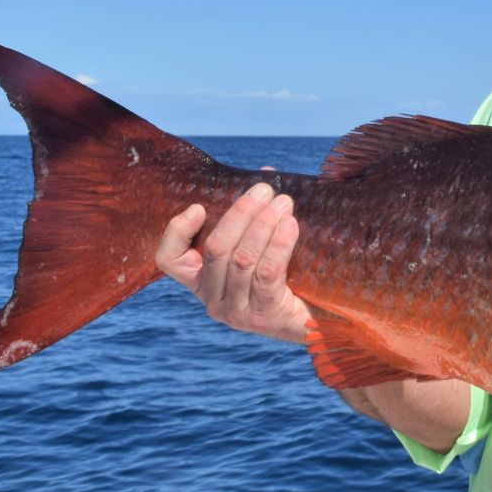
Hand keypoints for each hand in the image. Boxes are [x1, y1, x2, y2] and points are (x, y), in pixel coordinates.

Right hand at [155, 180, 309, 343]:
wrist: (323, 317)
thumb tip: (265, 173)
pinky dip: (278, 245)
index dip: (177, 231)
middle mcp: (213, 299)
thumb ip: (255, 215)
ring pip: (242, 259)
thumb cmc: (292, 275)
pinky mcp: (263, 316)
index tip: (200, 207)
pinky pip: (267, 273)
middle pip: (216, 249)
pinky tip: (291, 226)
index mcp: (203, 281)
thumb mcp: (265, 245)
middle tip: (265, 190)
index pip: (168, 259)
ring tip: (284, 203)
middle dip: (241, 213)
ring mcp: (237, 311)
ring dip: (263, 225)